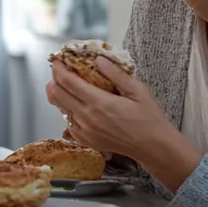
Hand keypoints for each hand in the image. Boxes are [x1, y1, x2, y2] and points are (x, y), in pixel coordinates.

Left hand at [45, 58, 170, 159]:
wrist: (153, 147)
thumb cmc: (148, 118)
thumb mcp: (138, 90)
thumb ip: (116, 74)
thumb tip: (98, 59)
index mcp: (99, 102)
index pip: (67, 82)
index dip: (58, 68)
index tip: (57, 60)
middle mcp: (87, 117)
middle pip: (56, 94)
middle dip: (54, 79)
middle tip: (61, 71)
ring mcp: (84, 131)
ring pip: (60, 109)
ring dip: (61, 95)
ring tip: (70, 86)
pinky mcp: (86, 141)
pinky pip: (68, 123)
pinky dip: (69, 112)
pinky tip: (80, 106)